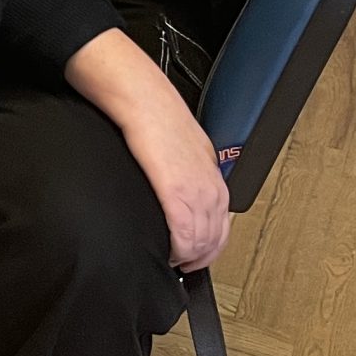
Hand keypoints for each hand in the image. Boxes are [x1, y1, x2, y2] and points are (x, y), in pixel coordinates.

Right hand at [66, 29, 230, 272]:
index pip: (221, 220)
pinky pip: (185, 231)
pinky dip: (179, 248)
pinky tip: (168, 253)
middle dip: (200, 257)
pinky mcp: (176, 189)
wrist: (133, 87)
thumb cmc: (147, 104)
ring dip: (189, 257)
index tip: (193, 254)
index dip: (209, 244)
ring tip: (172, 264)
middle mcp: (209, 182)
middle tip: (182, 268)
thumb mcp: (173, 135)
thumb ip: (177, 160)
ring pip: (203, 238)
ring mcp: (195, 186)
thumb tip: (167, 175)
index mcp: (209, 169)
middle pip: (216, 235)